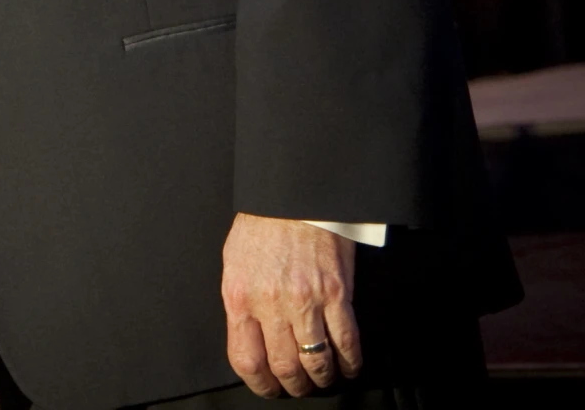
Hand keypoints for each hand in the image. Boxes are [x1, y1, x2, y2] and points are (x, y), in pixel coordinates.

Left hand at [222, 214, 362, 396]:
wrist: (293, 196)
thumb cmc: (262, 227)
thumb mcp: (234, 264)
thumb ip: (241, 303)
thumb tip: (250, 338)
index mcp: (240, 298)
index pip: (246, 359)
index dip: (260, 383)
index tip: (269, 388)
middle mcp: (271, 304)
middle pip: (284, 366)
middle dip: (293, 385)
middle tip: (299, 386)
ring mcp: (306, 300)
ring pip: (316, 360)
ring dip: (322, 378)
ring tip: (324, 379)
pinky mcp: (337, 293)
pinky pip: (346, 341)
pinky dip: (350, 361)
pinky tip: (349, 366)